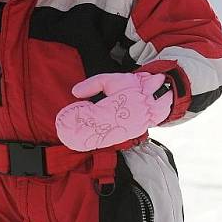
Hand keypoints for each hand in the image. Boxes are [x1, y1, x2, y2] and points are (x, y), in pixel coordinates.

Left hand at [55, 72, 171, 151]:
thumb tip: (75, 93)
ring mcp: (121, 131)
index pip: (89, 116)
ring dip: (85, 139)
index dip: (77, 118)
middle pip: (92, 131)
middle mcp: (116, 123)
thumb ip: (92, 85)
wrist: (157, 96)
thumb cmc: (134, 86)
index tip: (65, 118)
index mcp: (112, 108)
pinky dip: (96, 141)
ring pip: (100, 139)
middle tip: (63, 131)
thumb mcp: (111, 80)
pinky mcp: (125, 136)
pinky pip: (108, 140)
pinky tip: (85, 142)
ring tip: (70, 139)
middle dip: (78, 132)